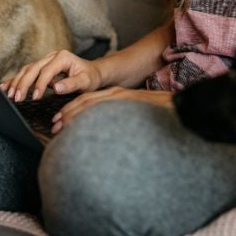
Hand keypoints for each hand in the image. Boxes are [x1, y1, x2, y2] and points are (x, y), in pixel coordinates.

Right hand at [0, 50, 103, 101]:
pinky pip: (26, 72)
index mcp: (62, 57)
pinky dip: (16, 80)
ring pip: (27, 70)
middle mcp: (52, 56)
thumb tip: (56, 88)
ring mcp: (45, 60)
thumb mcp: (86, 81)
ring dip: (17, 82)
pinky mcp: (42, 67)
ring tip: (10, 95)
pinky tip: (5, 87)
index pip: (47, 71)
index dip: (39, 84)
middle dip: (23, 83)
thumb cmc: (90, 77)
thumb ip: (71, 84)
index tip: (35, 97)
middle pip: (33, 68)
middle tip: (16, 98)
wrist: (93, 72)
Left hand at [50, 88, 172, 134]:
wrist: (182, 106)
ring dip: (74, 114)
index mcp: (117, 97)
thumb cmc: (159, 116)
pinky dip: (91, 115)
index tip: (58, 121)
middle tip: (53, 125)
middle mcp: (117, 95)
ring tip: (60, 126)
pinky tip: (81, 126)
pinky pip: (106, 109)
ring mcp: (122, 99)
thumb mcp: (134, 116)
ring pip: (92, 104)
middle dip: (67, 112)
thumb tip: (105, 140)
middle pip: (86, 101)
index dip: (72, 110)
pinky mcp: (128, 103)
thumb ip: (118, 121)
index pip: (89, 101)